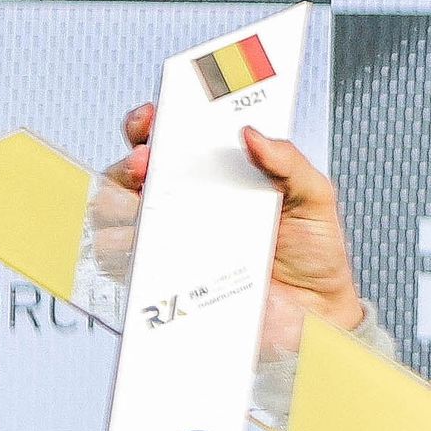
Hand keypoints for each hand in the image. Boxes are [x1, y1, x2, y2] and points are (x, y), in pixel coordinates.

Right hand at [106, 100, 367, 356]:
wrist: (315, 313)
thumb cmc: (313, 253)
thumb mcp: (313, 198)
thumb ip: (289, 162)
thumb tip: (253, 134)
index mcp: (216, 174)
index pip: (169, 138)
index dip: (151, 122)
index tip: (154, 117)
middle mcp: (186, 201)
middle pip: (131, 168)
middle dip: (132, 159)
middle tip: (148, 162)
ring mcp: (170, 237)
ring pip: (115, 208)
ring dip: (122, 200)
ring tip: (148, 204)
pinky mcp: (162, 274)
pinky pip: (122, 257)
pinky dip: (124, 245)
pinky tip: (146, 243)